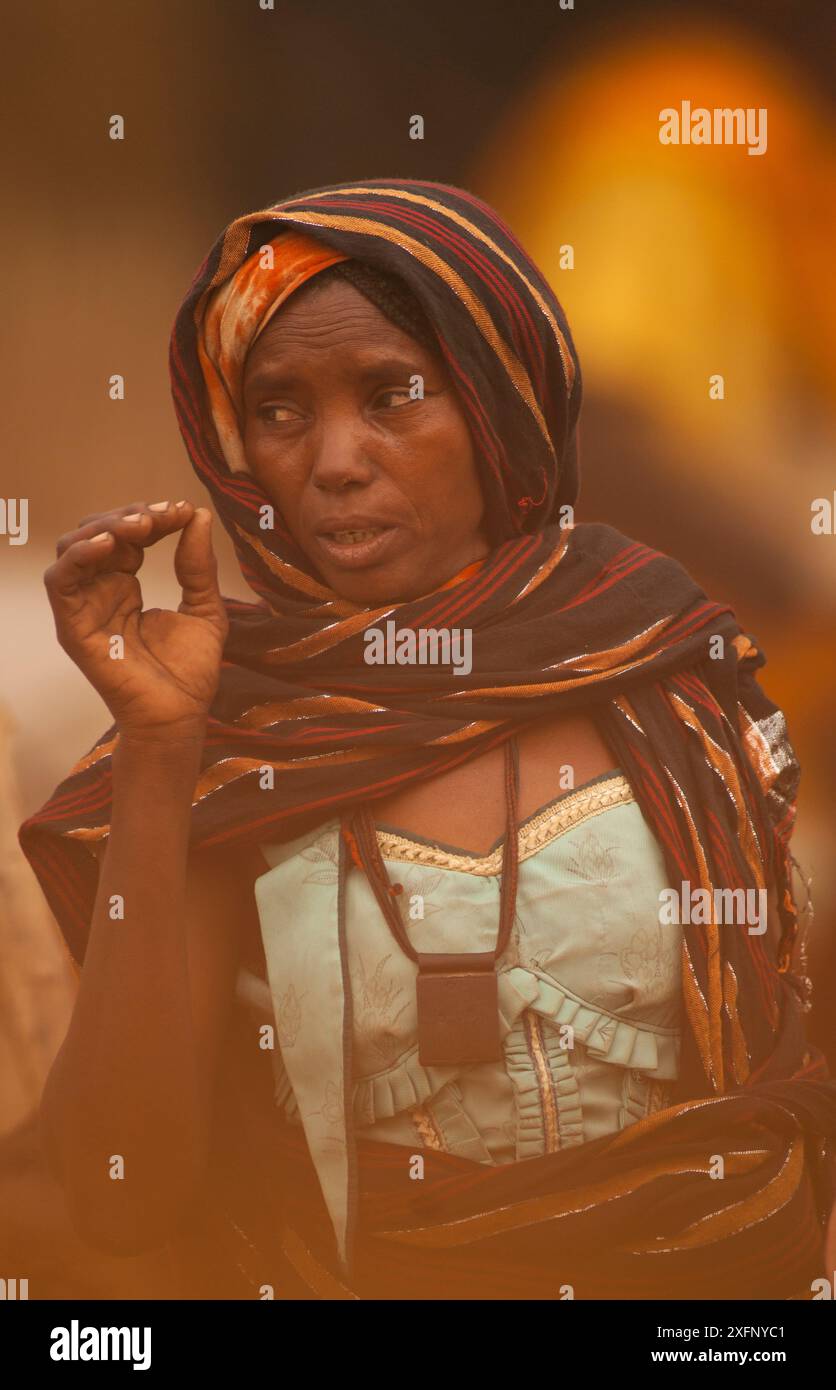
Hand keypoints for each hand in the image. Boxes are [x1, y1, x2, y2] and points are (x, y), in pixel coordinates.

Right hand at [44, 500, 228, 740]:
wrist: (179, 716)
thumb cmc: (189, 672)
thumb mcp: (205, 608)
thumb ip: (198, 566)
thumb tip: (198, 516)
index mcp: (125, 584)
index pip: (128, 537)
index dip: (152, 518)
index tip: (184, 511)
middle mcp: (100, 591)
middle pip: (97, 534)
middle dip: (130, 517)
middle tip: (166, 514)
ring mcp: (84, 608)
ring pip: (74, 549)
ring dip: (105, 528)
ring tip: (142, 525)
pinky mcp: (72, 627)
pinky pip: (60, 582)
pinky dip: (79, 557)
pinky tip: (110, 546)